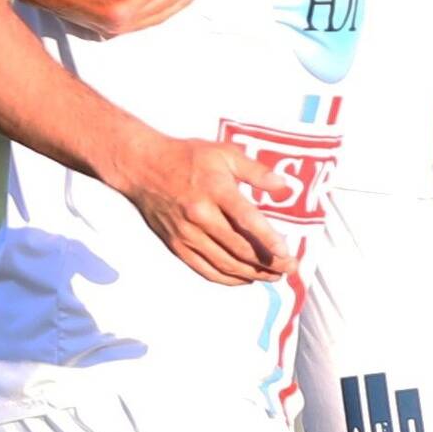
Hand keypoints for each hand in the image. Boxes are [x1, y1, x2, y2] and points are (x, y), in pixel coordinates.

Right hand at [105, 124, 293, 288]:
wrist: (144, 168)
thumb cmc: (187, 158)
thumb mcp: (224, 153)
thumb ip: (256, 171)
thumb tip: (284, 186)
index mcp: (214, 189)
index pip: (246, 220)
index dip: (268, 240)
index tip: (287, 253)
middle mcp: (200, 215)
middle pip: (239, 248)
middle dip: (268, 263)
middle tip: (288, 267)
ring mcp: (187, 234)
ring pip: (225, 264)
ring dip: (252, 274)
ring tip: (273, 276)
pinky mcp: (177, 245)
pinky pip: (206, 270)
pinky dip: (228, 278)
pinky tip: (245, 278)